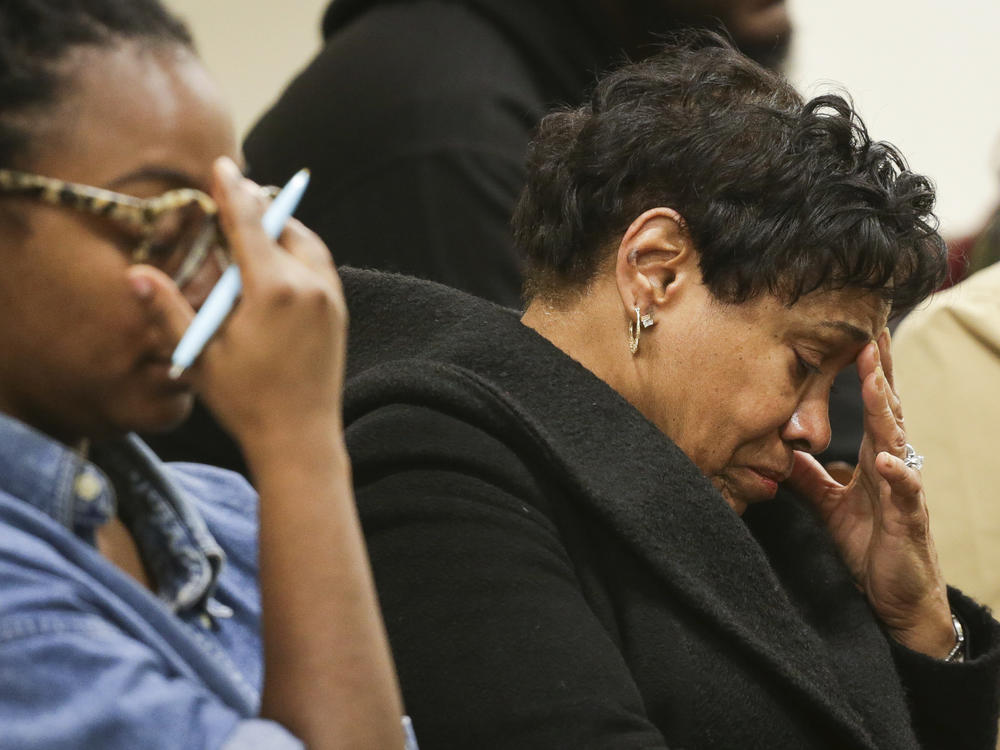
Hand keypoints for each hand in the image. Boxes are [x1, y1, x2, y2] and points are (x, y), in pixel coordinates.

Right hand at [129, 156, 347, 449]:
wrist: (301, 438)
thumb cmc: (246, 400)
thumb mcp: (200, 356)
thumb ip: (168, 310)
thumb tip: (135, 274)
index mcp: (273, 289)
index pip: (250, 223)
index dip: (233, 191)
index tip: (223, 165)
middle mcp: (309, 285)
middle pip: (284, 227)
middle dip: (260, 208)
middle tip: (237, 196)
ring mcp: (330, 298)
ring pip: (308, 243)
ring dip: (283, 228)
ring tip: (258, 224)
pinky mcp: (339, 312)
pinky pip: (321, 265)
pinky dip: (301, 251)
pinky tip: (281, 260)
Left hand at [786, 329, 953, 657]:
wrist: (896, 596)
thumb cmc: (871, 546)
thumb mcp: (831, 506)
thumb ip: (810, 478)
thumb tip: (782, 451)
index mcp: (874, 459)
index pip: (872, 408)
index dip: (866, 373)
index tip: (857, 336)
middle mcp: (892, 466)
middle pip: (888, 411)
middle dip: (880, 373)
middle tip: (871, 334)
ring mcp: (903, 490)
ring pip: (897, 441)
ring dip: (886, 409)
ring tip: (875, 378)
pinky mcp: (908, 519)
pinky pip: (906, 492)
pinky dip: (898, 474)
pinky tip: (886, 459)